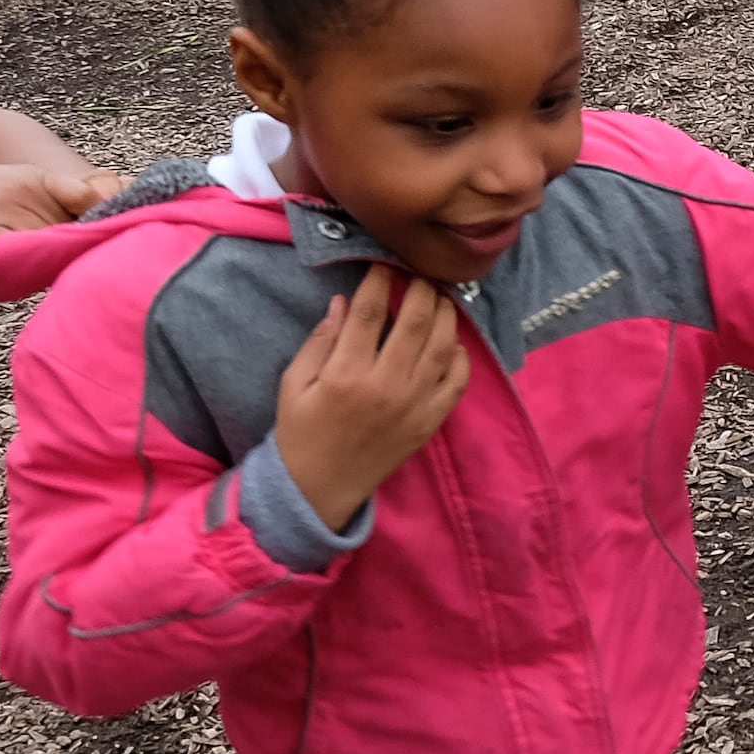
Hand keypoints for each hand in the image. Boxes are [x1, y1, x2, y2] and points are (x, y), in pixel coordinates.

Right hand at [272, 269, 475, 526]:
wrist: (318, 490)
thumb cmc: (301, 432)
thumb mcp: (294, 384)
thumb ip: (320, 341)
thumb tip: (344, 302)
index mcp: (346, 373)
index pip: (371, 311)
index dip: (380, 280)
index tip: (383, 263)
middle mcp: (386, 385)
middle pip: (416, 321)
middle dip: (421, 288)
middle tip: (419, 272)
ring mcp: (414, 405)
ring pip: (442, 346)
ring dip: (446, 314)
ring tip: (439, 296)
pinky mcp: (430, 423)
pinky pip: (457, 382)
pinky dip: (460, 356)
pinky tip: (451, 341)